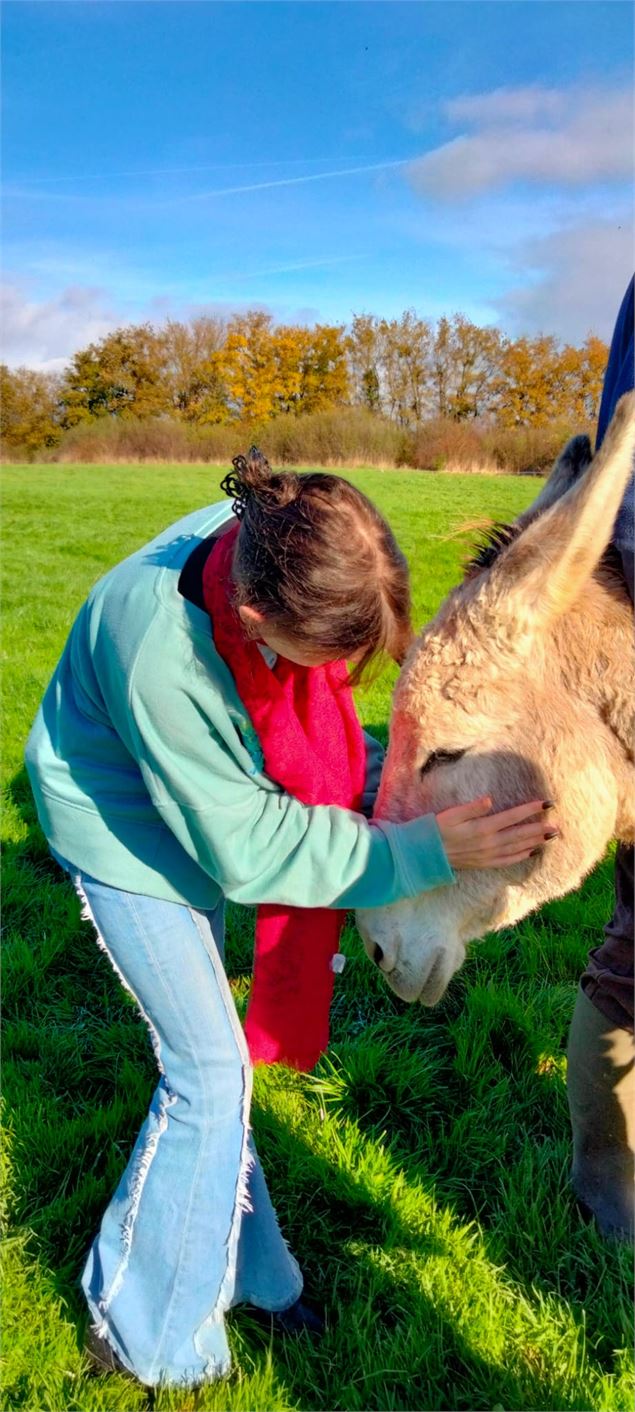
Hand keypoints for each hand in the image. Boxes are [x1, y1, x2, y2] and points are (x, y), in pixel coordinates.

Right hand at [436, 796, 557, 869]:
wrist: (425, 854)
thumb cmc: (436, 830)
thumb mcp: (451, 814)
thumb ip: (472, 808)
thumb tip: (489, 799)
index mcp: (482, 828)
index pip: (512, 817)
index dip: (530, 809)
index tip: (546, 803)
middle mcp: (489, 843)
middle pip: (520, 835)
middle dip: (540, 829)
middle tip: (558, 826)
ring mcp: (487, 855)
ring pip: (517, 848)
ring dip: (535, 842)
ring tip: (551, 837)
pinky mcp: (483, 863)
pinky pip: (507, 861)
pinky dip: (521, 856)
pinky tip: (531, 852)